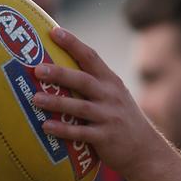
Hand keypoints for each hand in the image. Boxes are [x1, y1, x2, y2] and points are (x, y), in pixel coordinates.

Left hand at [32, 27, 159, 176]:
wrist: (145, 149)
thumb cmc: (120, 118)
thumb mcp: (113, 95)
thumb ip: (92, 83)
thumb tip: (57, 69)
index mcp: (111, 82)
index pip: (91, 57)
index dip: (73, 44)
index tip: (54, 31)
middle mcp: (111, 96)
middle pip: (83, 80)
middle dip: (60, 73)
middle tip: (37, 69)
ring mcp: (109, 116)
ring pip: (80, 107)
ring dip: (57, 102)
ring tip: (35, 98)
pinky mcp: (105, 137)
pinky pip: (81, 133)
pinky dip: (63, 129)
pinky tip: (46, 126)